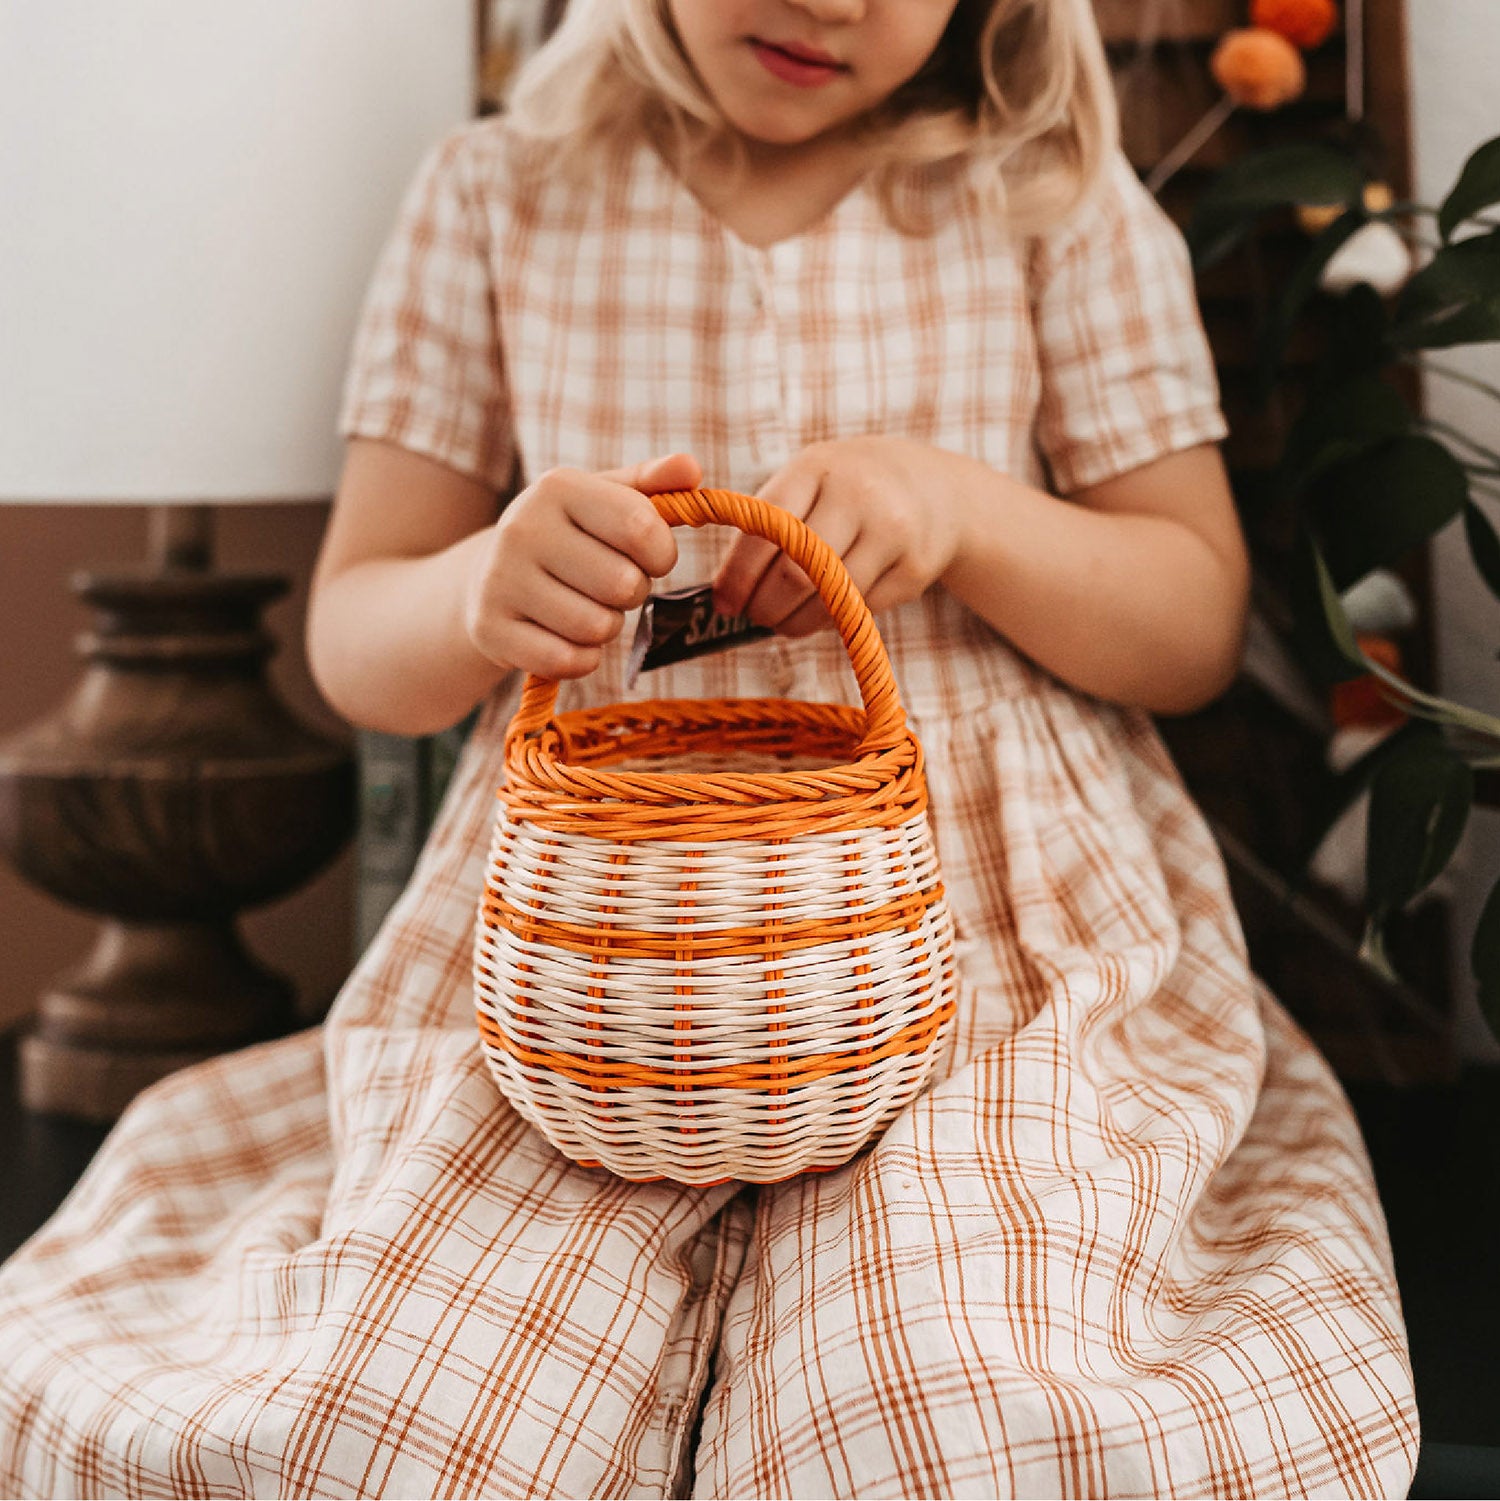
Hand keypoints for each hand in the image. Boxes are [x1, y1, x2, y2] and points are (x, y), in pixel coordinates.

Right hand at [464, 452, 699, 677]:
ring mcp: (501, 579)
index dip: (662, 554)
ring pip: (596, 627)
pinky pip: (566, 660)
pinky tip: (568, 639)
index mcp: (558, 487)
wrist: (487, 578)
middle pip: (623, 584)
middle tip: (611, 587)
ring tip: (588, 608)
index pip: (641, 528)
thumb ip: (653, 483)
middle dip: (633, 593)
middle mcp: (523, 527)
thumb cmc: (568, 537)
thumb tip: (691, 466)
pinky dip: (582, 659)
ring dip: (607, 627)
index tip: (651, 558)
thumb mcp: (605, 500)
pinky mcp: (490, 628)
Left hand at [711, 438, 971, 636]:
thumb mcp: (810, 481)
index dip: (738, 574)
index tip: (725, 602)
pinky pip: (859, 611)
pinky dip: (831, 621)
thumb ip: (769, 522)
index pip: (766, 529)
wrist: (934, 489)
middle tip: (753, 617)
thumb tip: (726, 591)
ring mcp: (893, 533)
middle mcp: (859, 496)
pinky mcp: (915, 569)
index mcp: (817, 469)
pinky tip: (823, 612)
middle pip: (796, 574)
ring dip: (795, 622)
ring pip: (829, 601)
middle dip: (764, 606)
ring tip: (782, 622)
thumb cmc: (849, 489)